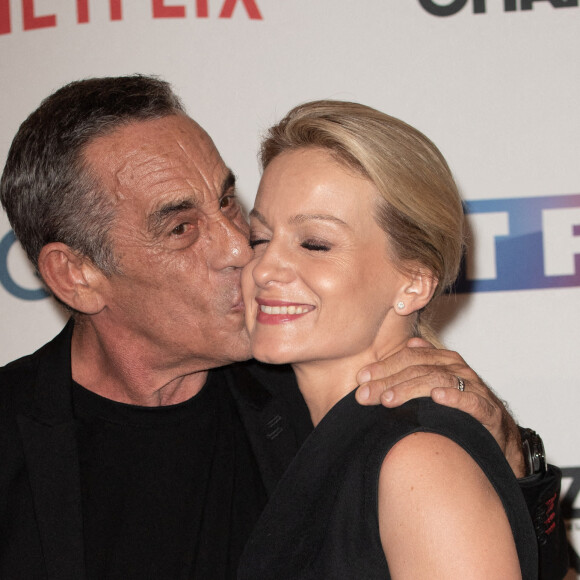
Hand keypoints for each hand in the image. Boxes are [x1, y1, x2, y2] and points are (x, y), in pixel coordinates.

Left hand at [355, 337, 524, 477]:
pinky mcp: (488, 411)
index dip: (384, 366)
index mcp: (443, 361)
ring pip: (438, 381)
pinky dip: (454, 398)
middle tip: (365, 394)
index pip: (408, 357)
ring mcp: (473, 388)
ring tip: (388, 399)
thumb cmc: (460, 409)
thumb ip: (416, 369)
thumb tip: (402, 347)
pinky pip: (471, 401)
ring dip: (410, 390)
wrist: (498, 435)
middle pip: (418, 369)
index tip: (361, 378)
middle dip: (388, 381)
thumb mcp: (434, 386)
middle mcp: (457, 370)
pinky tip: (436, 399)